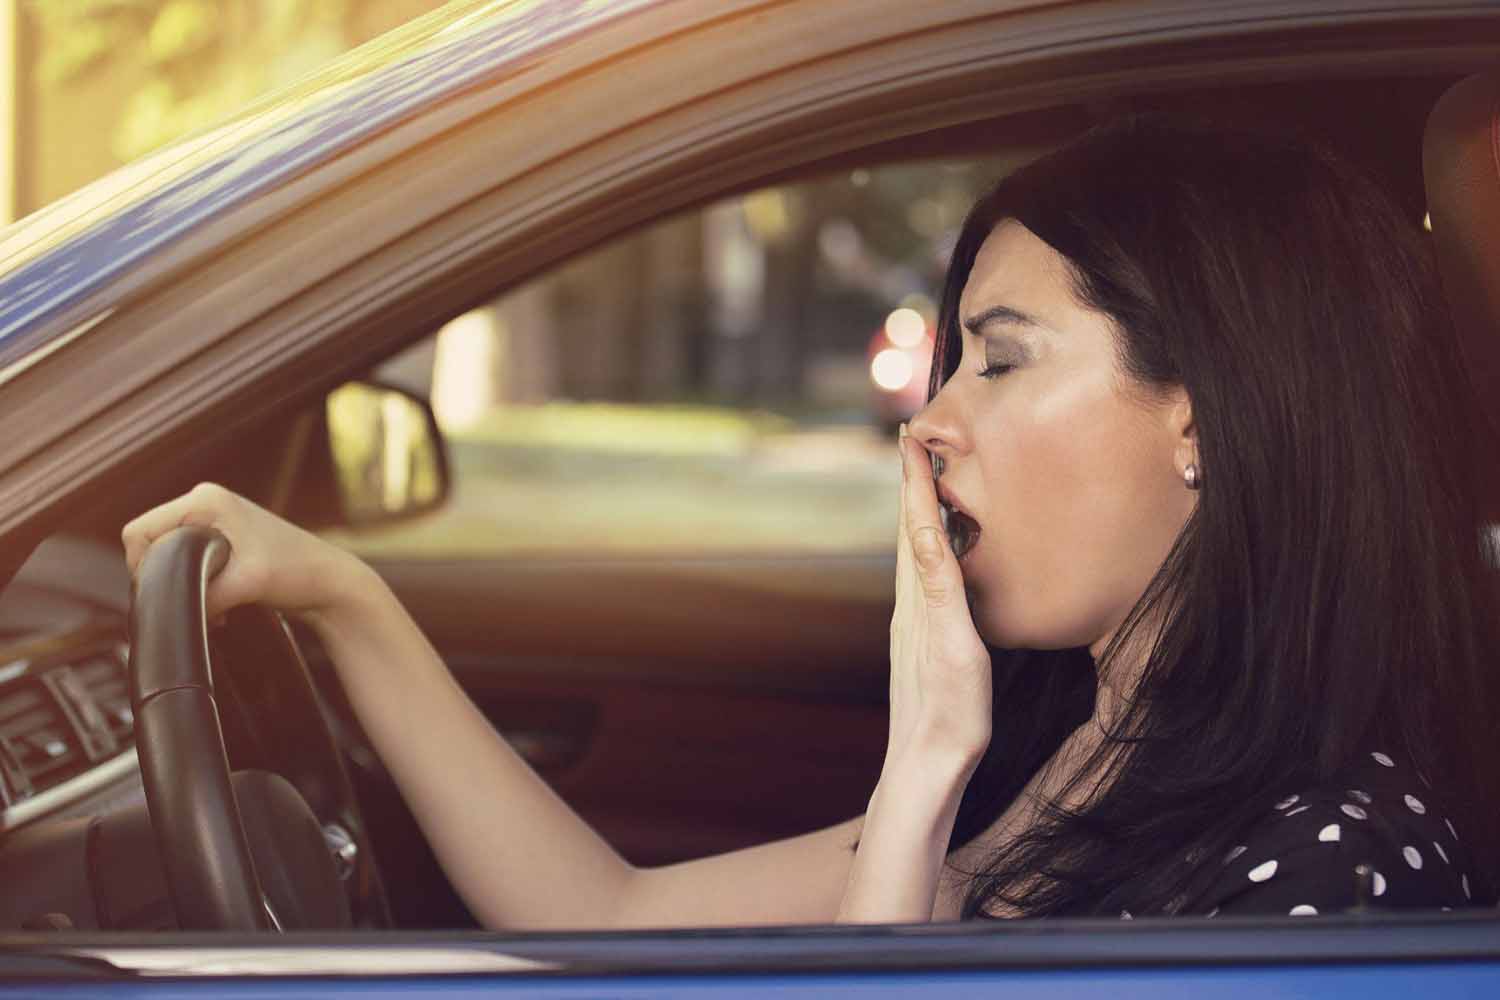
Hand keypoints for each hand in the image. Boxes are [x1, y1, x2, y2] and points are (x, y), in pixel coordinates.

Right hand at [121, 482, 372, 623]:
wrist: (330, 581)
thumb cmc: (296, 573)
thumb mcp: (245, 584)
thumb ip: (202, 595)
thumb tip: (173, 610)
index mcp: (206, 500)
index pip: (140, 530)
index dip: (142, 565)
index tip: (162, 593)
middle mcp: (206, 501)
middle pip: (149, 541)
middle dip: (162, 576)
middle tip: (190, 600)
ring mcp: (214, 518)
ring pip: (167, 554)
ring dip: (180, 582)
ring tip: (212, 603)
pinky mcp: (223, 537)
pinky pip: (186, 560)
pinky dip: (195, 583)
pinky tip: (219, 603)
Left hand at [887, 426, 992, 773]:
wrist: (928, 767)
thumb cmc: (950, 711)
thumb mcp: (953, 644)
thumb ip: (939, 586)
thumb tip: (920, 526)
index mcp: (916, 598)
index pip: (913, 523)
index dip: (914, 477)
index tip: (911, 433)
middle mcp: (908, 605)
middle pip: (908, 530)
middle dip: (912, 484)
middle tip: (915, 442)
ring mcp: (912, 624)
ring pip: (914, 555)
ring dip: (918, 514)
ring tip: (926, 483)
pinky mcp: (922, 643)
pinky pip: (925, 580)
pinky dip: (929, 550)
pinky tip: (938, 559)